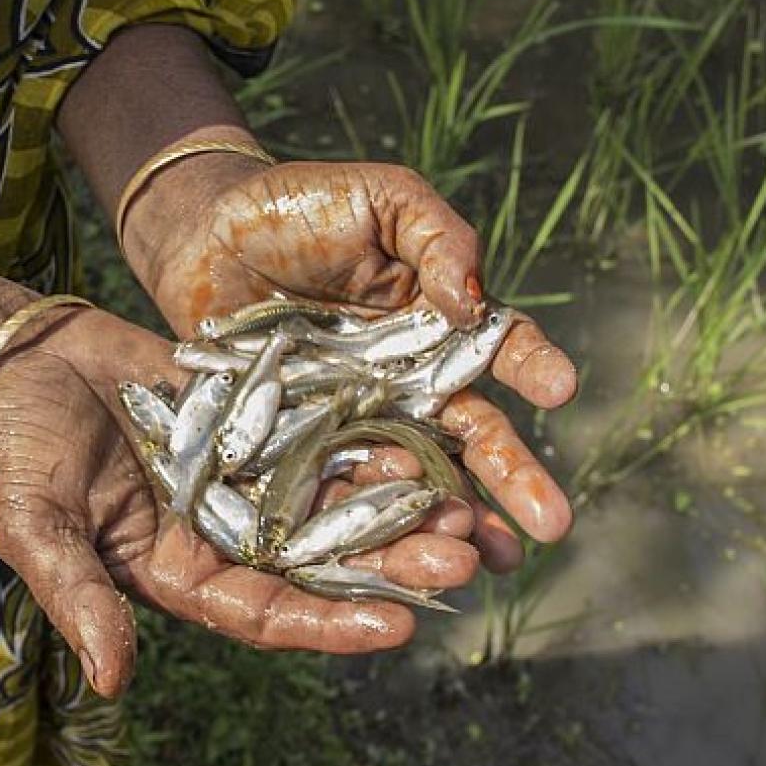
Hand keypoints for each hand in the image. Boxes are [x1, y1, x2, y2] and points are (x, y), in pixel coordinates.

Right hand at [0, 306, 479, 696]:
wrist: (24, 358)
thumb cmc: (18, 447)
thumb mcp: (36, 525)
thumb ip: (79, 598)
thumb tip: (112, 681)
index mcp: (180, 574)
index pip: (266, 615)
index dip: (330, 625)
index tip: (398, 628)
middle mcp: (225, 533)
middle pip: (321, 564)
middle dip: (389, 566)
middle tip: (458, 561)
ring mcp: (247, 476)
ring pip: (337, 501)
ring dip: (397, 506)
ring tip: (462, 506)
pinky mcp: (261, 420)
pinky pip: (326, 435)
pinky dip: (371, 440)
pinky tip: (424, 439)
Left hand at [125, 157, 578, 568]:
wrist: (205, 236)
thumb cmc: (299, 205)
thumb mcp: (380, 199)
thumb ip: (436, 238)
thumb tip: (472, 302)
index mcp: (439, 322)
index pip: (499, 347)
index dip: (531, 366)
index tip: (560, 388)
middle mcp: (411, 381)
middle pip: (472, 433)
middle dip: (513, 478)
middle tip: (553, 524)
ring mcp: (360, 419)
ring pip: (419, 477)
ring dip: (455, 522)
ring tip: (491, 565)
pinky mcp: (305, 445)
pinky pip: (342, 488)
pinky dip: (371, 529)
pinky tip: (399, 565)